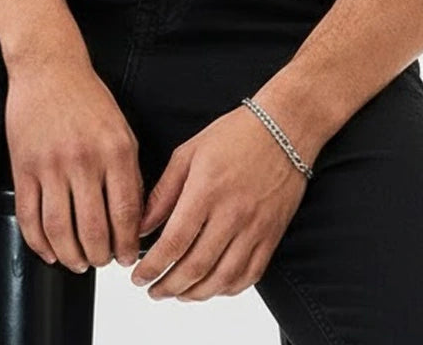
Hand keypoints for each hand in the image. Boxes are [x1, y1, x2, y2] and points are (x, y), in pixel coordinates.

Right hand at [4, 51, 143, 271]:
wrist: (49, 68)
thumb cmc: (88, 97)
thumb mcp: (122, 130)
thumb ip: (129, 173)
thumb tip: (133, 218)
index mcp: (115, 151)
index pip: (125, 214)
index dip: (127, 245)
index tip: (127, 256)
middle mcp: (83, 160)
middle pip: (93, 231)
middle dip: (100, 257)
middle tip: (102, 261)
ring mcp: (50, 166)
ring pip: (60, 231)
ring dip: (71, 257)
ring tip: (78, 262)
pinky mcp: (23, 168)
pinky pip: (29, 218)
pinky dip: (39, 244)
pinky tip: (49, 250)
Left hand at [130, 102, 310, 301]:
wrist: (284, 128)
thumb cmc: (236, 135)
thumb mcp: (189, 153)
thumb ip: (163, 192)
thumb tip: (143, 226)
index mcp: (206, 191)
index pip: (174, 243)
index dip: (153, 267)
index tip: (139, 276)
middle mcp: (232, 214)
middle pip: (196, 267)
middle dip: (168, 286)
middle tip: (153, 291)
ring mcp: (255, 228)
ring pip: (222, 279)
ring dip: (196, 294)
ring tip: (178, 293)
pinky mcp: (272, 235)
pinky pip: (250, 275)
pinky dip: (228, 289)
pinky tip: (212, 287)